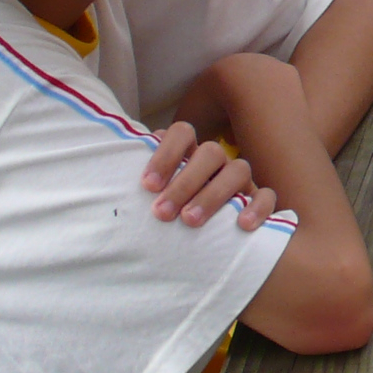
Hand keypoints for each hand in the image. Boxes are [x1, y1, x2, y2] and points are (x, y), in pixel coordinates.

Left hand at [143, 122, 277, 230]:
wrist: (198, 240)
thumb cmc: (169, 213)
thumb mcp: (153, 197)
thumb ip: (142, 188)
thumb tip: (104, 189)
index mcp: (188, 153)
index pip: (181, 132)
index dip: (165, 155)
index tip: (147, 186)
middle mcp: (216, 161)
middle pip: (210, 153)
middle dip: (184, 182)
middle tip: (161, 213)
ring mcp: (241, 179)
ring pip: (239, 169)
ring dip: (212, 194)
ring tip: (189, 221)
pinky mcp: (258, 199)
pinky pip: (267, 196)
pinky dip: (257, 207)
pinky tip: (242, 225)